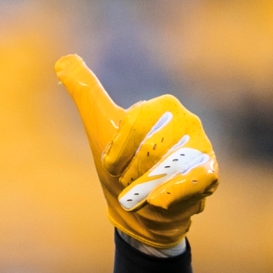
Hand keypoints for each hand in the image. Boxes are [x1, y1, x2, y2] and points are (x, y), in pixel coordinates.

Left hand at [55, 54, 218, 248]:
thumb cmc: (121, 166)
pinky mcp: (210, 174)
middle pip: (152, 148)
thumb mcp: (99, 127)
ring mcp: (201, 148)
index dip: (118, 151)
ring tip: (139, 198)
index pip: (136, 123)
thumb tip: (62, 62)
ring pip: (171, 166)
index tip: (110, 167)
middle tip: (127, 185)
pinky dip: (174, 192)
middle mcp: (187, 122)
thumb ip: (86, 93)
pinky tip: (157, 201)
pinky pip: (196, 180)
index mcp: (162, 106)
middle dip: (131, 174)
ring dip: (146, 188)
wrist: (141, 211)